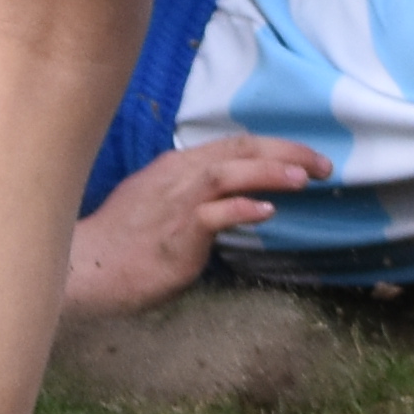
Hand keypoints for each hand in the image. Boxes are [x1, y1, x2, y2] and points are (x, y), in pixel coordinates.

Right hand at [65, 135, 325, 314]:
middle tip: (323, 164)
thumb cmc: (124, 242)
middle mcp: (179, 175)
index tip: (306, 158)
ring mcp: (177, 202)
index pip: (233, 146)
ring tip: (304, 176)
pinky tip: (265, 211)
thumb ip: (195, 196)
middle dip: (285, 152)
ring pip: (228, 173)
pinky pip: (214, 215)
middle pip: (239, 151)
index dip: (273, 147)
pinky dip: (241, 209)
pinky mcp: (177, 233)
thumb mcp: (160, 203)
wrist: (90, 267)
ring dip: (269, 172)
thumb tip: (234, 200)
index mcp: (177, 166)